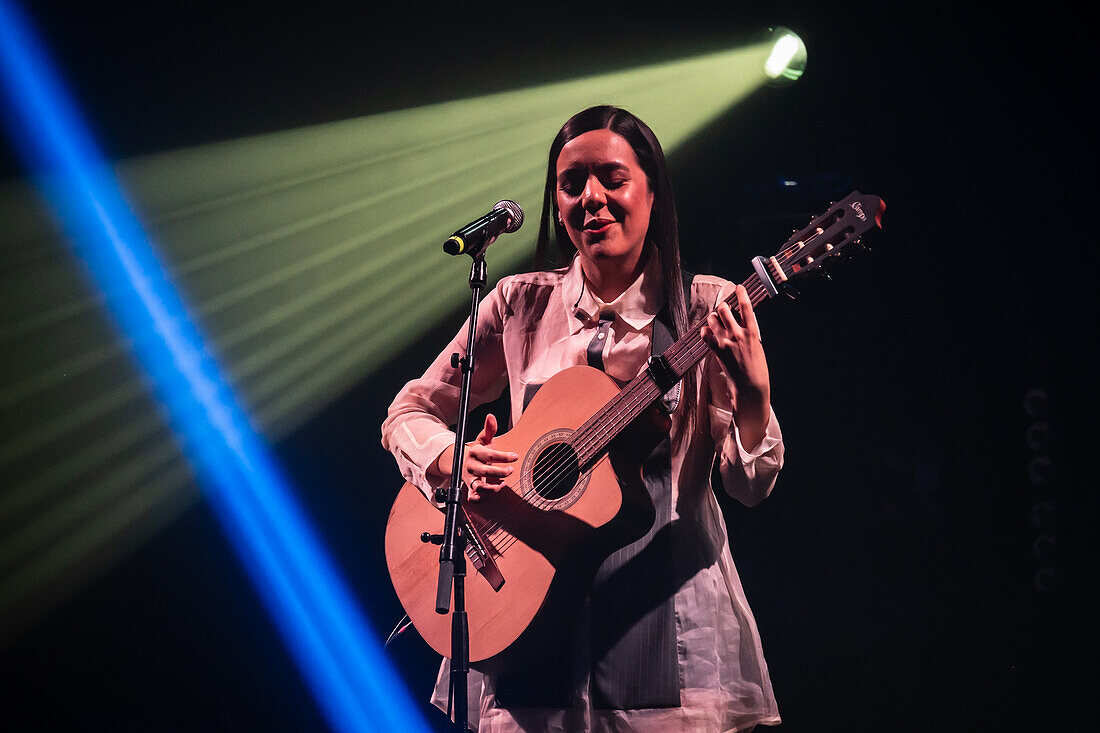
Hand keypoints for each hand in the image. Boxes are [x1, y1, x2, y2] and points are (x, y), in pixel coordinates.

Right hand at [431, 414, 517, 501]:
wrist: (461, 463)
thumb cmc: (478, 452)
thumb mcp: (483, 439)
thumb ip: (489, 429)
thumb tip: (491, 416)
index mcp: (474, 452)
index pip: (489, 454)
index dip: (503, 456)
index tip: (515, 456)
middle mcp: (471, 466)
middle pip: (484, 471)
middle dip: (499, 472)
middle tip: (511, 470)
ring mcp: (470, 479)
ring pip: (478, 487)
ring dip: (491, 488)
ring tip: (503, 484)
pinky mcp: (470, 489)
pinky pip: (473, 498)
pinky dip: (481, 499)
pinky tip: (493, 493)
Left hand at [700, 285, 771, 447]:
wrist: (751, 386)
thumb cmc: (757, 368)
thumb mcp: (758, 346)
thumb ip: (749, 333)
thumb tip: (740, 322)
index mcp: (753, 332)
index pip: (747, 307)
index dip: (742, 294)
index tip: (739, 287)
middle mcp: (739, 335)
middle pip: (725, 310)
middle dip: (722, 307)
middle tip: (723, 309)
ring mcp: (727, 343)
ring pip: (714, 320)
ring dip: (713, 318)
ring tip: (715, 320)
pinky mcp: (718, 351)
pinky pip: (705, 335)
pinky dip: (705, 331)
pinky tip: (707, 332)